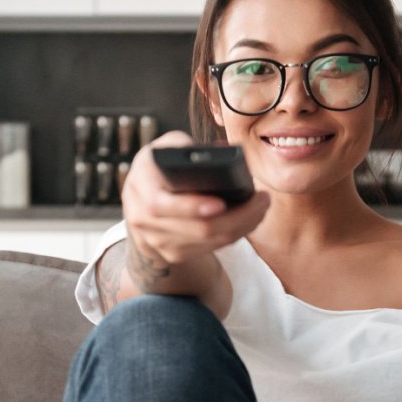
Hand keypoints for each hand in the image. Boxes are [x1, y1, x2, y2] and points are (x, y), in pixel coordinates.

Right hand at [120, 130, 270, 272]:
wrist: (138, 205)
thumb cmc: (159, 169)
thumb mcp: (164, 149)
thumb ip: (185, 147)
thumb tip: (222, 150)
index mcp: (141, 187)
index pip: (161, 205)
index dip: (193, 206)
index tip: (221, 203)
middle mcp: (143, 218)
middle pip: (198, 227)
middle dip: (237, 216)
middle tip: (262, 199)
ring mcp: (158, 241)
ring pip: (209, 241)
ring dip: (242, 226)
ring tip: (262, 207)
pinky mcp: (173, 254)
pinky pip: (211, 248)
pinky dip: (234, 234)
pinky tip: (250, 220)